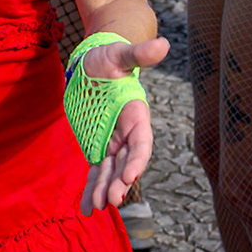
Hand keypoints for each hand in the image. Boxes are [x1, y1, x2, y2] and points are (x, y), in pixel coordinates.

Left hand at [76, 36, 168, 213]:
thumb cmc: (107, 58)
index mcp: (137, 116)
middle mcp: (127, 134)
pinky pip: (96, 172)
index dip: (137, 159)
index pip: (141, 142)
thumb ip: (138, 53)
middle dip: (120, 182)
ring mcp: (111, 143)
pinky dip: (92, 189)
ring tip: (98, 207)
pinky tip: (88, 208)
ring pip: (110, 172)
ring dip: (105, 189)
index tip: (130, 175)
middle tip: (112, 200)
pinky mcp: (96, 147)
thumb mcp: (119, 55)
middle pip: (126, 163)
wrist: (92, 64)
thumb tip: (163, 43)